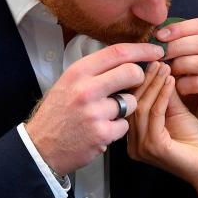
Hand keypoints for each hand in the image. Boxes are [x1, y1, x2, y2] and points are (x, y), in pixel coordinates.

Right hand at [25, 43, 163, 175]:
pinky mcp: (103, 133)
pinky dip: (118, 128)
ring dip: (126, 108)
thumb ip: (95, 71)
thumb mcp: (69, 83)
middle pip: (131, 73)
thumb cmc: (58, 113)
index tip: (156, 50)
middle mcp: (86, 89)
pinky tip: (102, 129)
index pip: (117, 52)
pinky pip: (125, 125)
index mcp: (78, 72)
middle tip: (136, 84)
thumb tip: (128, 58)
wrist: (41, 147)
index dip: (142, 49)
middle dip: (140, 78)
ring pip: (132, 102)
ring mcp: (95, 113)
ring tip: (107, 114)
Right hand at [127, 61, 197, 193]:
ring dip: (154, 84)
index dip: (140, 80)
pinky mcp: (154, 147)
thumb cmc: (196, 144)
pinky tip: (171, 81)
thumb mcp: (177, 112)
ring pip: (142, 107)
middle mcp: (133, 144)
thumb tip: (159, 66)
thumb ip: (165, 94)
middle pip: (133, 104)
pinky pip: (155, 115)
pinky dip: (162, 95)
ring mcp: (141, 147)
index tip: (151, 59)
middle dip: (146, 79)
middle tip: (156, 59)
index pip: (131, 103)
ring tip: (165, 66)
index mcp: (134, 137)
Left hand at [155, 18, 197, 160]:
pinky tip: (176, 89)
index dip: (179, 28)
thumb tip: (156, 35)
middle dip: (176, 46)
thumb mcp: (190, 66)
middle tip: (158, 54)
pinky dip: (183, 84)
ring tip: (167, 73)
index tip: (158, 35)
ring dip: (179, 65)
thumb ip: (180, 49)